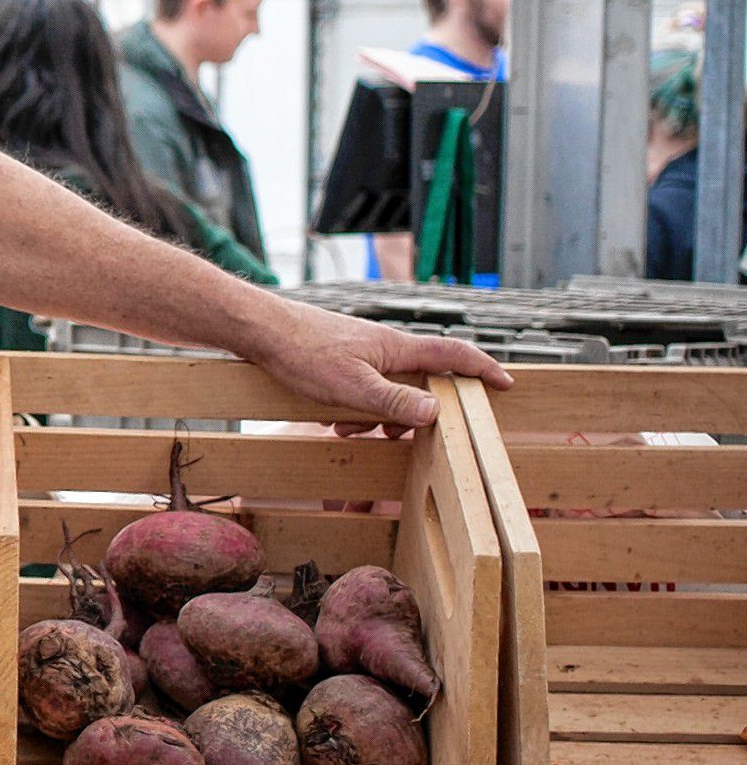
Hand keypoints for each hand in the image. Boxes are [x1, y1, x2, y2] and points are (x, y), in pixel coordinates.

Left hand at [239, 300, 511, 428]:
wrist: (259, 331)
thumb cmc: (303, 352)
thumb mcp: (352, 387)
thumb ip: (394, 402)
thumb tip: (437, 413)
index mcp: (398, 350)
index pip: (454, 354)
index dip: (482, 369)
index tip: (505, 383)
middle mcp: (386, 349)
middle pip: (420, 385)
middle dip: (408, 415)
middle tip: (387, 433)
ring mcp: (365, 354)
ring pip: (389, 393)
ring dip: (375, 416)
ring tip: (344, 425)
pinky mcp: (344, 362)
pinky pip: (364, 392)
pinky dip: (355, 409)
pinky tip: (332, 420)